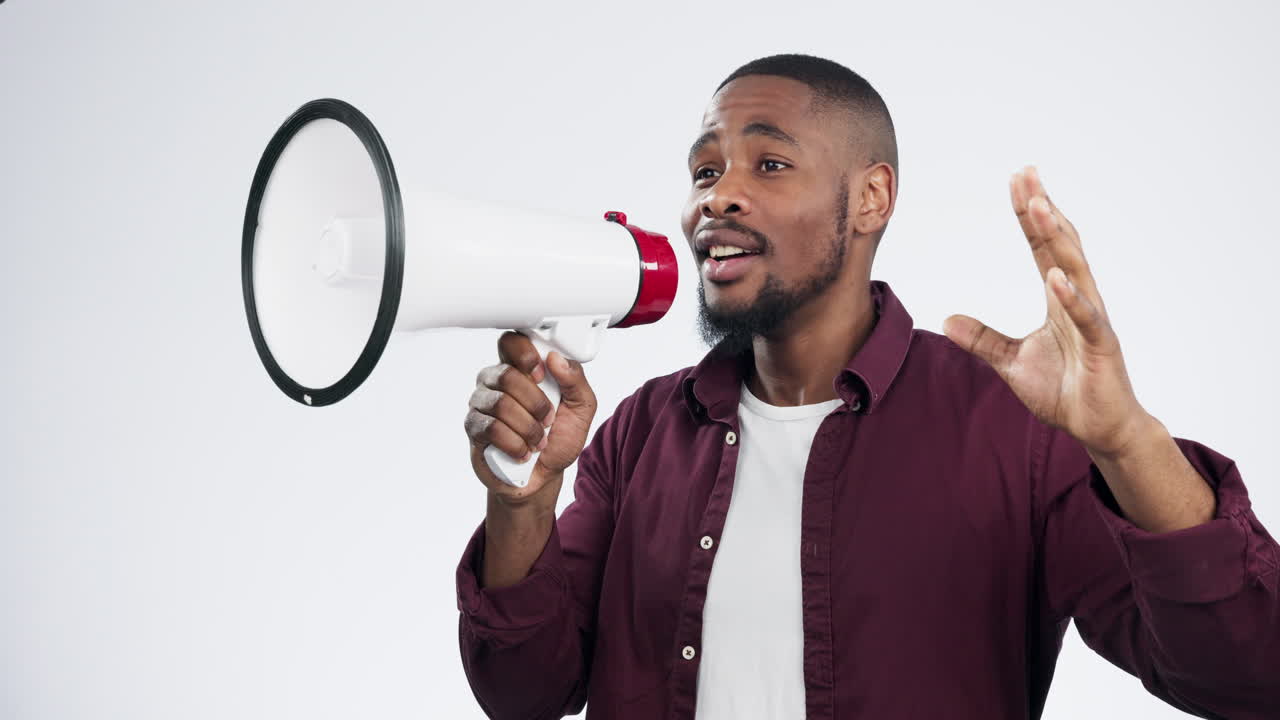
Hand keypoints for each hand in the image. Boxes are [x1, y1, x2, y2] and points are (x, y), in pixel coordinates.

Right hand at [463, 331, 598, 505]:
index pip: (511, 341)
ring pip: (500, 404)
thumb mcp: (581, 409)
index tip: (541, 375)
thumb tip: (555, 358)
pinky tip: (523, 452)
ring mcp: (482, 403)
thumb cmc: (559, 439)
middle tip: (548, 420)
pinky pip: (492, 429)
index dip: (525, 355)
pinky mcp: (474, 428)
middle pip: (506, 375)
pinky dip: (516, 444)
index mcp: (521, 369)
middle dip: (536, 403)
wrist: (544, 477)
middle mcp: (496, 381)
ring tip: (538, 441)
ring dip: (529, 428)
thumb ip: (575, 381)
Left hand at [942, 166, 1152, 455]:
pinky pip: (1086, 319)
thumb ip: (982, 339)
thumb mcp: (1011, 363)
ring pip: (1074, 270)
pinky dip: (1071, 298)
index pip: (1041, 248)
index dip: (1028, 216)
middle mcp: (1078, 300)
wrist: (1097, 427)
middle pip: (1059, 245)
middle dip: (1043, 210)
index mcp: (1058, 300)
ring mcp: (1092, 321)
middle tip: (1028, 175)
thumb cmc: (1064, 391)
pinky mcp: (1102, 347)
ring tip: (1040, 206)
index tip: (1017, 182)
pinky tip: (1056, 278)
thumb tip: (946, 320)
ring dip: (1057, 238)